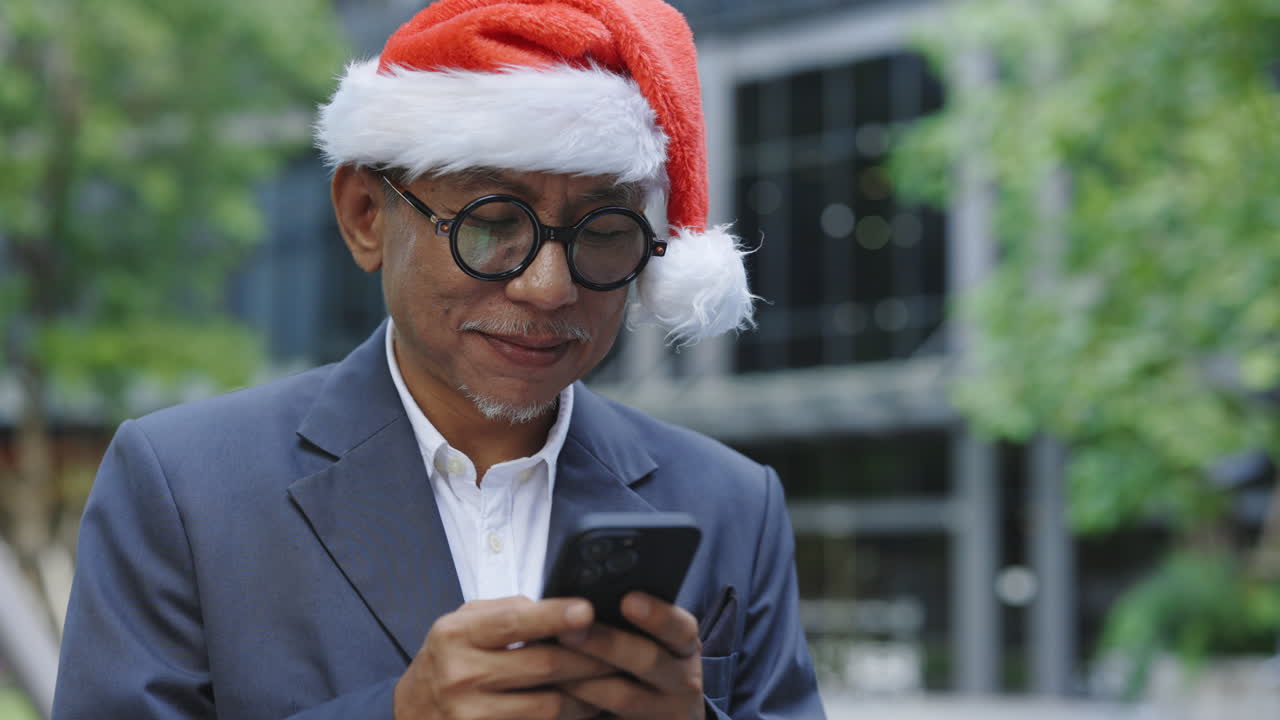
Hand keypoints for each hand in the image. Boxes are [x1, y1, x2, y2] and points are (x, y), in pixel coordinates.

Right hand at [394, 596, 612, 719]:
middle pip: (543, 666)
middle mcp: (460, 675)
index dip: (555, 616)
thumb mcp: (462, 626)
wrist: (411, 713)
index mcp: (456, 634)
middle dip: (590, 659)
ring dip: (588, 696)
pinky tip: (586, 709)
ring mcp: (470, 716)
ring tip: (611, 683)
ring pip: (550, 706)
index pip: (515, 621)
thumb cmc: (447, 661)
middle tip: (622, 651)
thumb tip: (561, 610)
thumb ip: (506, 613)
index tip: (588, 611)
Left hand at [556, 593, 705, 719]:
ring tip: (552, 668)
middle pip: (648, 660)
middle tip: (568, 632)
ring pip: (624, 697)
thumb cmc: (645, 665)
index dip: (656, 615)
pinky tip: (560, 699)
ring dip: (585, 682)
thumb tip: (582, 600)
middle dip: (606, 644)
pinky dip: (583, 711)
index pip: (679, 627)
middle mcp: (683, 678)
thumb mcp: (652, 642)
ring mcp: (668, 711)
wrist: (665, 715)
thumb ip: (627, 622)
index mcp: (683, 645)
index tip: (628, 600)